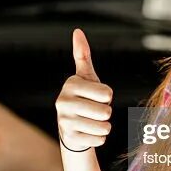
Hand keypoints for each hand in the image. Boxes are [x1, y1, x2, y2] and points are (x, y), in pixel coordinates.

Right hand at [54, 29, 113, 151]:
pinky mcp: (71, 138)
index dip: (106, 96)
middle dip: (106, 113)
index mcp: (71, 85)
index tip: (95, 96)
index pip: (106, 93)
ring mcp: (65, 121)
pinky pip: (99, 139)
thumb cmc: (83, 97)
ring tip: (91, 122)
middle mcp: (64, 102)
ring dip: (103, 126)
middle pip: (106, 111)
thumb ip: (82, 55)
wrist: (71, 127)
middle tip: (94, 111)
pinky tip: (88, 132)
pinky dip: (99, 138)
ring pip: (104, 127)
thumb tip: (77, 31)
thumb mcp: (85, 77)